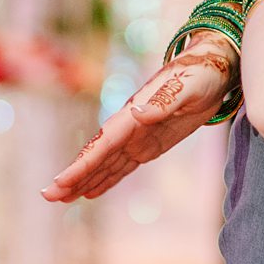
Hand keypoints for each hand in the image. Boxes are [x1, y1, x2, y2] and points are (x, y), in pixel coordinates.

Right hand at [42, 34, 238, 202]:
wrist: (216, 64)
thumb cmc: (202, 72)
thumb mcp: (189, 85)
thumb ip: (164, 100)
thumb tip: (137, 114)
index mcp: (134, 113)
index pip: (102, 144)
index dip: (81, 165)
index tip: (59, 182)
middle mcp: (130, 126)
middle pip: (96, 156)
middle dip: (73, 176)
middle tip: (48, 197)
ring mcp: (137, 136)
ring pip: (105, 164)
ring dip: (84, 181)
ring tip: (61, 199)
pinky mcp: (149, 144)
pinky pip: (123, 166)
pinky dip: (106, 179)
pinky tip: (91, 192)